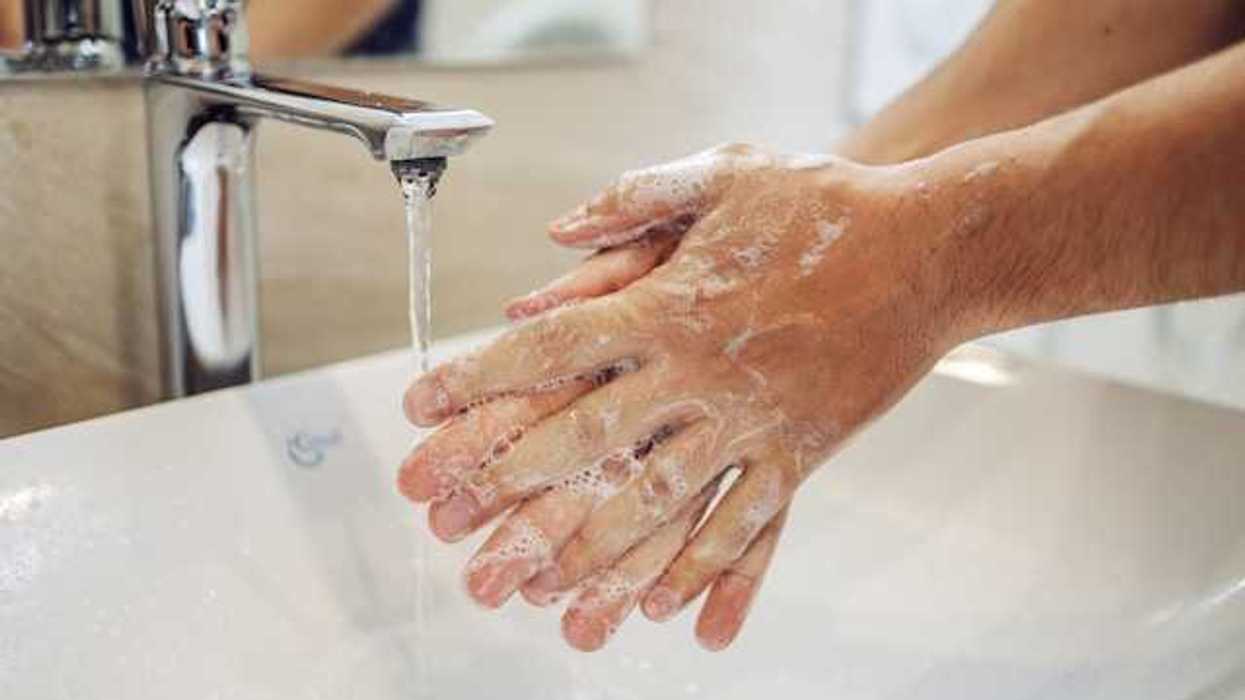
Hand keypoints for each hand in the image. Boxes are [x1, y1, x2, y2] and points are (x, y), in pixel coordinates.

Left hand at [399, 143, 968, 650]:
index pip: (550, 348)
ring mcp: (751, 422)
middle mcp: (699, 373)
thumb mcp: (726, 172)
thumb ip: (634, 200)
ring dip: (595, 554)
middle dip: (513, 490)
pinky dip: (704, 572)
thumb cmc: (827, 206)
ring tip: (541, 597)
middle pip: (588, 441)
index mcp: (670, 305)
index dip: (478, 382)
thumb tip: (554, 234)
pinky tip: (665, 610)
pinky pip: (744, 524)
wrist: (933, 249)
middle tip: (455, 535)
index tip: (422, 411)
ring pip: (658, 503)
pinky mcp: (801, 453)